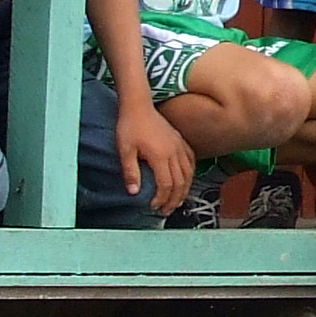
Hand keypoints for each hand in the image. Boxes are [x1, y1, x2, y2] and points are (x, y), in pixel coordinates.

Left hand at [115, 94, 194, 213]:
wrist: (138, 105)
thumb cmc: (129, 126)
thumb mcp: (124, 150)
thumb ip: (130, 172)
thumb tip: (133, 193)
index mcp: (161, 156)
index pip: (166, 184)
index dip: (161, 198)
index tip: (153, 206)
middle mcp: (174, 152)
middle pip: (180, 182)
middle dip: (174, 199)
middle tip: (166, 210)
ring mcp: (179, 146)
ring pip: (188, 173)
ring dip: (184, 190)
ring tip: (177, 201)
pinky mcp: (180, 140)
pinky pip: (191, 160)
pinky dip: (190, 174)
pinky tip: (185, 180)